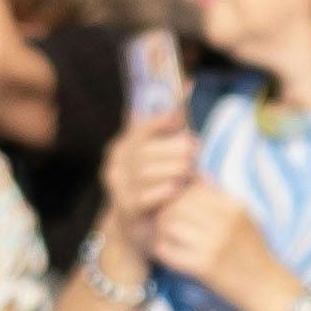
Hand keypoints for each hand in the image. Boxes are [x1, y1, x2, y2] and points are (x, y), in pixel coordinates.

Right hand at [100, 111, 197, 257]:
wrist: (137, 228)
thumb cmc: (156, 182)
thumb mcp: (164, 149)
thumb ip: (173, 121)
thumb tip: (188, 82)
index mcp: (123, 146)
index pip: (139, 128)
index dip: (159, 122)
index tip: (179, 119)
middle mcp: (115, 165)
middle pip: (146, 150)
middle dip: (174, 148)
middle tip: (196, 150)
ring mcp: (117, 187)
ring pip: (147, 172)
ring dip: (173, 169)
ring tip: (191, 171)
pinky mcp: (125, 208)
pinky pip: (146, 195)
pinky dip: (164, 190)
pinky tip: (178, 189)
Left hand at [146, 175, 294, 310]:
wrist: (266, 286)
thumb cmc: (252, 251)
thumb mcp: (244, 217)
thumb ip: (220, 197)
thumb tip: (194, 175)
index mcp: (234, 206)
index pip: (193, 188)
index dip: (177, 196)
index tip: (173, 207)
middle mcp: (225, 221)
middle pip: (178, 204)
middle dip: (165, 212)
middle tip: (162, 223)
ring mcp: (214, 244)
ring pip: (169, 224)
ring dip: (160, 230)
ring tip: (163, 236)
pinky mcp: (203, 266)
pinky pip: (169, 251)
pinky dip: (161, 250)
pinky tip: (163, 252)